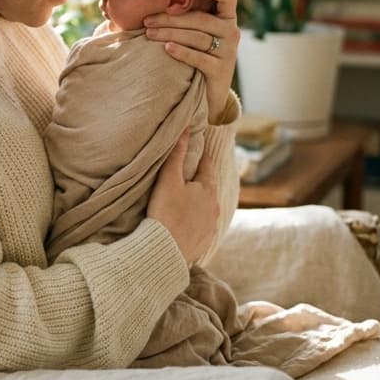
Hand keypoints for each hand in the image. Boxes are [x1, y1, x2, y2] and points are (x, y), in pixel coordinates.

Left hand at [144, 0, 238, 121]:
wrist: (209, 94)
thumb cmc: (197, 56)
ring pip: (197, 37)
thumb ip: (185, 18)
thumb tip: (150, 3)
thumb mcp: (197, 34)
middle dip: (171, 18)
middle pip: (201, 19)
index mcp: (226, 18)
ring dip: (170, 34)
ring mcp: (228, 52)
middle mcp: (231, 32)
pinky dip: (182, 52)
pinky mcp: (221, 71)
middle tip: (147, 20)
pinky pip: (199, 58)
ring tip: (149, 34)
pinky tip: (167, 48)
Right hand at [147, 130, 219, 264]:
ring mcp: (211, 226)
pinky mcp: (204, 241)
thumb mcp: (169, 179)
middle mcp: (215, 207)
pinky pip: (202, 226)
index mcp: (208, 189)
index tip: (195, 150)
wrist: (164, 251)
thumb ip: (177, 154)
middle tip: (186, 175)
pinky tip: (185, 222)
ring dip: (198, 202)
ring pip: (207, 207)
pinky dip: (195, 221)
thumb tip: (186, 128)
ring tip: (184, 200)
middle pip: (208, 187)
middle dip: (199, 180)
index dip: (200, 156)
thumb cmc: (165, 212)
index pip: (207, 165)